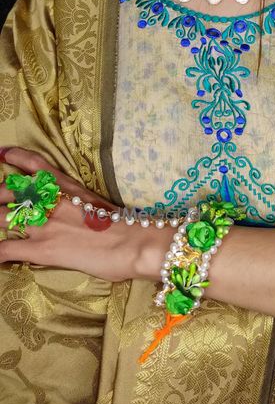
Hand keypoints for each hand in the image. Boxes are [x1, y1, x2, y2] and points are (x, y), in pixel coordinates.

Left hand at [0, 146, 152, 280]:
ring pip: (1, 217)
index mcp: (66, 185)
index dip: (15, 156)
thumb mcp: (97, 203)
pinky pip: (6, 249)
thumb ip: (78, 204)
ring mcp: (44, 223)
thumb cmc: (124, 224)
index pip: (34, 164)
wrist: (132, 242)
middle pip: (9, 191)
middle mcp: (50, 200)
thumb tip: (74, 212)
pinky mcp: (42, 248)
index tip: (2, 154)